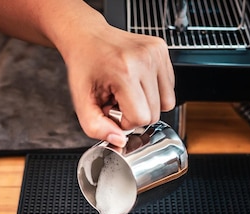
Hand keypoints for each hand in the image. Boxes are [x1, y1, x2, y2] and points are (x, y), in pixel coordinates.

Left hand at [62, 26, 174, 146]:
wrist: (88, 37)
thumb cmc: (84, 66)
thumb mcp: (81, 101)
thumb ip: (95, 128)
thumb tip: (119, 141)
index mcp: (124, 71)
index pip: (142, 118)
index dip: (127, 122)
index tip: (114, 111)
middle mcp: (145, 60)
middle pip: (156, 113)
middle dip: (136, 113)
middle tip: (118, 100)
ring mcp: (156, 53)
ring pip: (168, 102)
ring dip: (148, 103)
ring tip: (128, 92)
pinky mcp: (162, 50)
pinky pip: (169, 86)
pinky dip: (154, 91)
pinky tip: (136, 82)